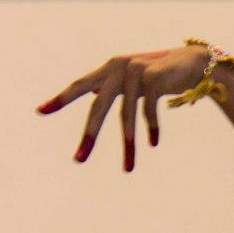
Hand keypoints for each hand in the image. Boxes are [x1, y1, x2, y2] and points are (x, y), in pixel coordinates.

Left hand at [36, 44, 212, 171]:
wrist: (193, 64)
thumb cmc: (160, 75)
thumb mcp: (132, 82)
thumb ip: (112, 86)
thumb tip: (91, 93)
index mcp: (108, 70)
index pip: (79, 86)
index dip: (60, 99)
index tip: (40, 111)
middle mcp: (117, 67)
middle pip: (98, 107)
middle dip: (90, 136)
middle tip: (79, 160)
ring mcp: (135, 70)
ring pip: (125, 115)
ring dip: (128, 143)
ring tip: (127, 168)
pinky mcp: (152, 76)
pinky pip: (147, 110)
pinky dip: (150, 129)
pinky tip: (153, 142)